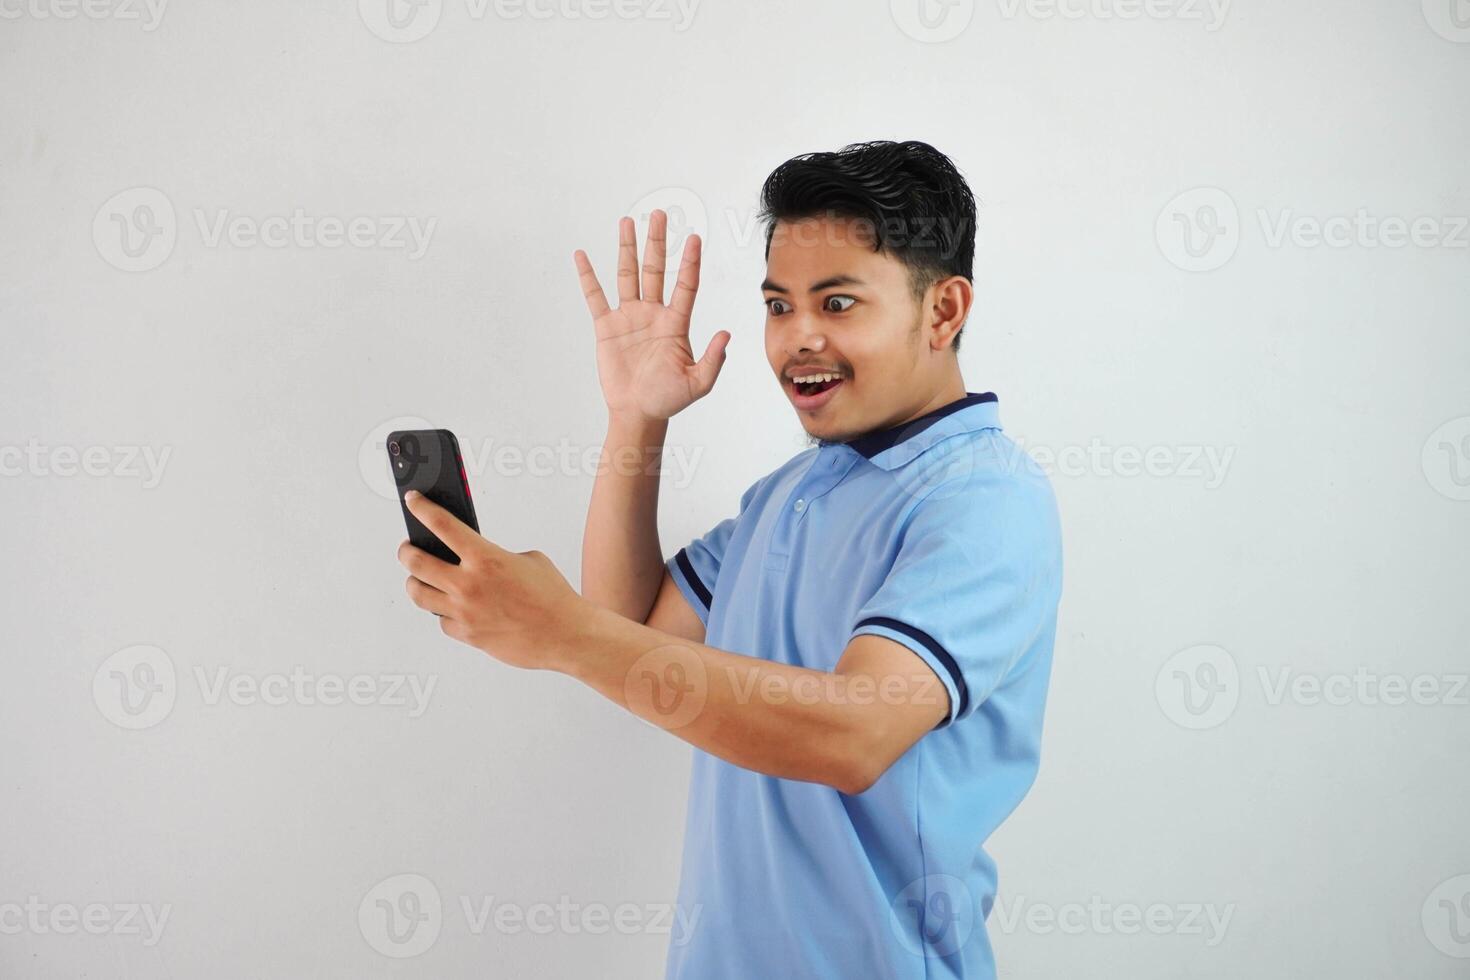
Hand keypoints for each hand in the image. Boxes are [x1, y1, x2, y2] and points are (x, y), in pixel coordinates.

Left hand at [396, 491, 585, 671]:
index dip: (422, 508)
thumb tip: (474, 559)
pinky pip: (441, 621)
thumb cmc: (553, 597)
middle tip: (407, 547)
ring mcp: (464, 612)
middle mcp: (468, 584)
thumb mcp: (529, 559)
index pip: (442, 524)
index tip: (413, 500)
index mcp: (486, 558)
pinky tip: (450, 606)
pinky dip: (443, 612)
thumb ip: (495, 557)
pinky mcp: (467, 635)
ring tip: (417, 578)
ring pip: (418, 594)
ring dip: (414, 582)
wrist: (565, 635)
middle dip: (406, 550)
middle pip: (415, 562)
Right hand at [573, 210, 730, 422]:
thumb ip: (713, 360)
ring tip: (627, 222)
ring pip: (627, 275)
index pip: (685, 285)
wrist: (638, 413)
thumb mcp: (698, 383)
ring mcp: (629, 318)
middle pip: (655, 269)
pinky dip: (588, 277)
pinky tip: (582, 256)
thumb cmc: (669, 399)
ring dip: (627, 249)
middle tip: (659, 214)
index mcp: (675, 323)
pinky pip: (595, 297)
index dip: (690, 262)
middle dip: (657, 242)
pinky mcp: (607, 327)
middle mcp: (653, 314)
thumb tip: (725, 334)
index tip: (694, 238)